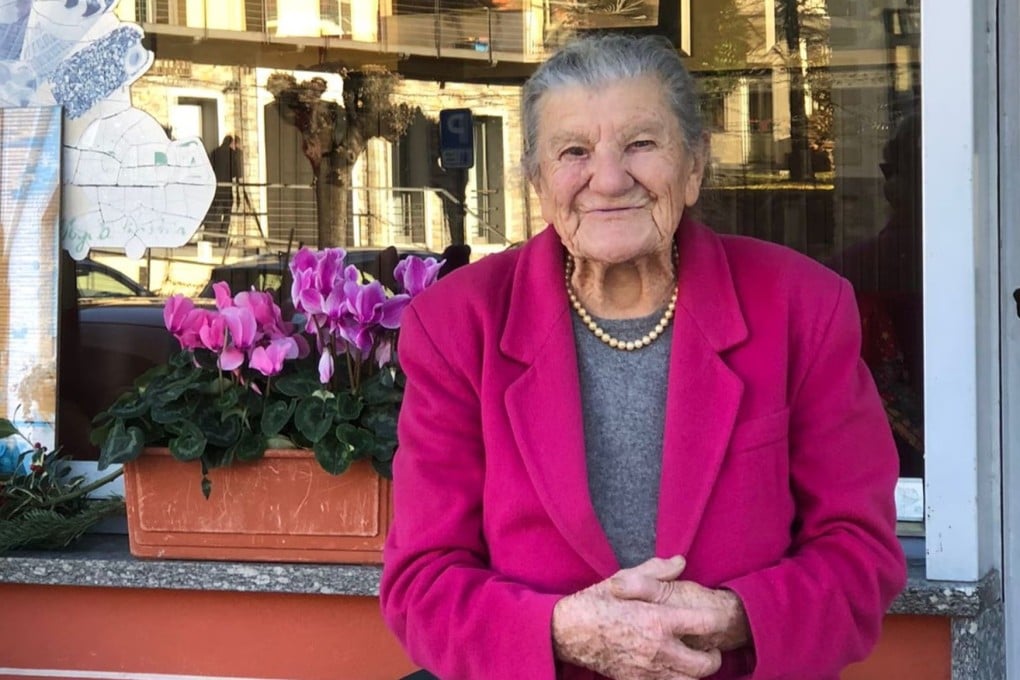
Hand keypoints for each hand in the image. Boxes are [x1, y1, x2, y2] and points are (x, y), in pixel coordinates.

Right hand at [552, 558, 721, 679]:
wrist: (568, 632)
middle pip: (704, 665)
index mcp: (658, 620)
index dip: (719, 620)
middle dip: (713, 658)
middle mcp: (658, 650)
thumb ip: (656, 571)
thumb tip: (681, 562)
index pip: (705, 624)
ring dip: (696, 673)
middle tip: (711, 648)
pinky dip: (674, 679)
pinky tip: (670, 667)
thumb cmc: (596, 603)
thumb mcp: (623, 579)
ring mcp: (648, 671)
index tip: (721, 618)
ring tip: (693, 661)